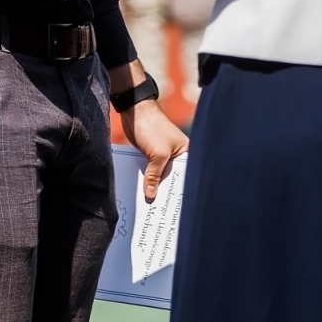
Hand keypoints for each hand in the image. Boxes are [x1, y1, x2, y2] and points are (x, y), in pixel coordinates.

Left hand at [110, 64, 188, 201]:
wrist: (134, 110)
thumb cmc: (152, 126)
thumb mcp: (158, 153)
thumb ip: (154, 175)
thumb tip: (151, 195)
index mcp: (186, 153)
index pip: (187, 176)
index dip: (181, 191)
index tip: (176, 207)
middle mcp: (177, 156)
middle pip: (173, 178)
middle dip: (166, 192)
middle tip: (161, 211)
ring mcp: (164, 156)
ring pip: (160, 176)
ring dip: (154, 187)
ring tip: (149, 207)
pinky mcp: (151, 155)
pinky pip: (150, 172)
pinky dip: (146, 180)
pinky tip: (140, 193)